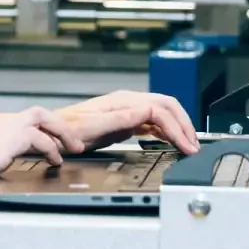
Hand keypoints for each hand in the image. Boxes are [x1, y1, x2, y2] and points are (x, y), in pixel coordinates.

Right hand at [0, 108, 83, 220]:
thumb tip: (11, 170)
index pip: (23, 121)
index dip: (43, 131)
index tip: (55, 144)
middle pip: (37, 113)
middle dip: (58, 126)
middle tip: (73, 143)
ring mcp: (1, 128)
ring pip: (42, 118)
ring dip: (61, 132)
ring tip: (73, 148)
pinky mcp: (6, 139)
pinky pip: (39, 137)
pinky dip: (51, 148)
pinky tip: (55, 161)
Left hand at [58, 91, 198, 154]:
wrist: (55, 133)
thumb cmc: (69, 130)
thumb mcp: (93, 126)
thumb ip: (120, 119)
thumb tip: (145, 112)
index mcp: (124, 101)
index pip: (161, 110)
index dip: (176, 127)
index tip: (186, 145)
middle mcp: (129, 103)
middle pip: (168, 107)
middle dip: (184, 125)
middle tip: (194, 146)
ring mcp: (129, 111)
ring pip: (163, 114)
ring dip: (178, 128)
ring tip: (188, 146)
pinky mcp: (127, 121)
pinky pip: (153, 123)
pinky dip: (166, 132)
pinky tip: (171, 141)